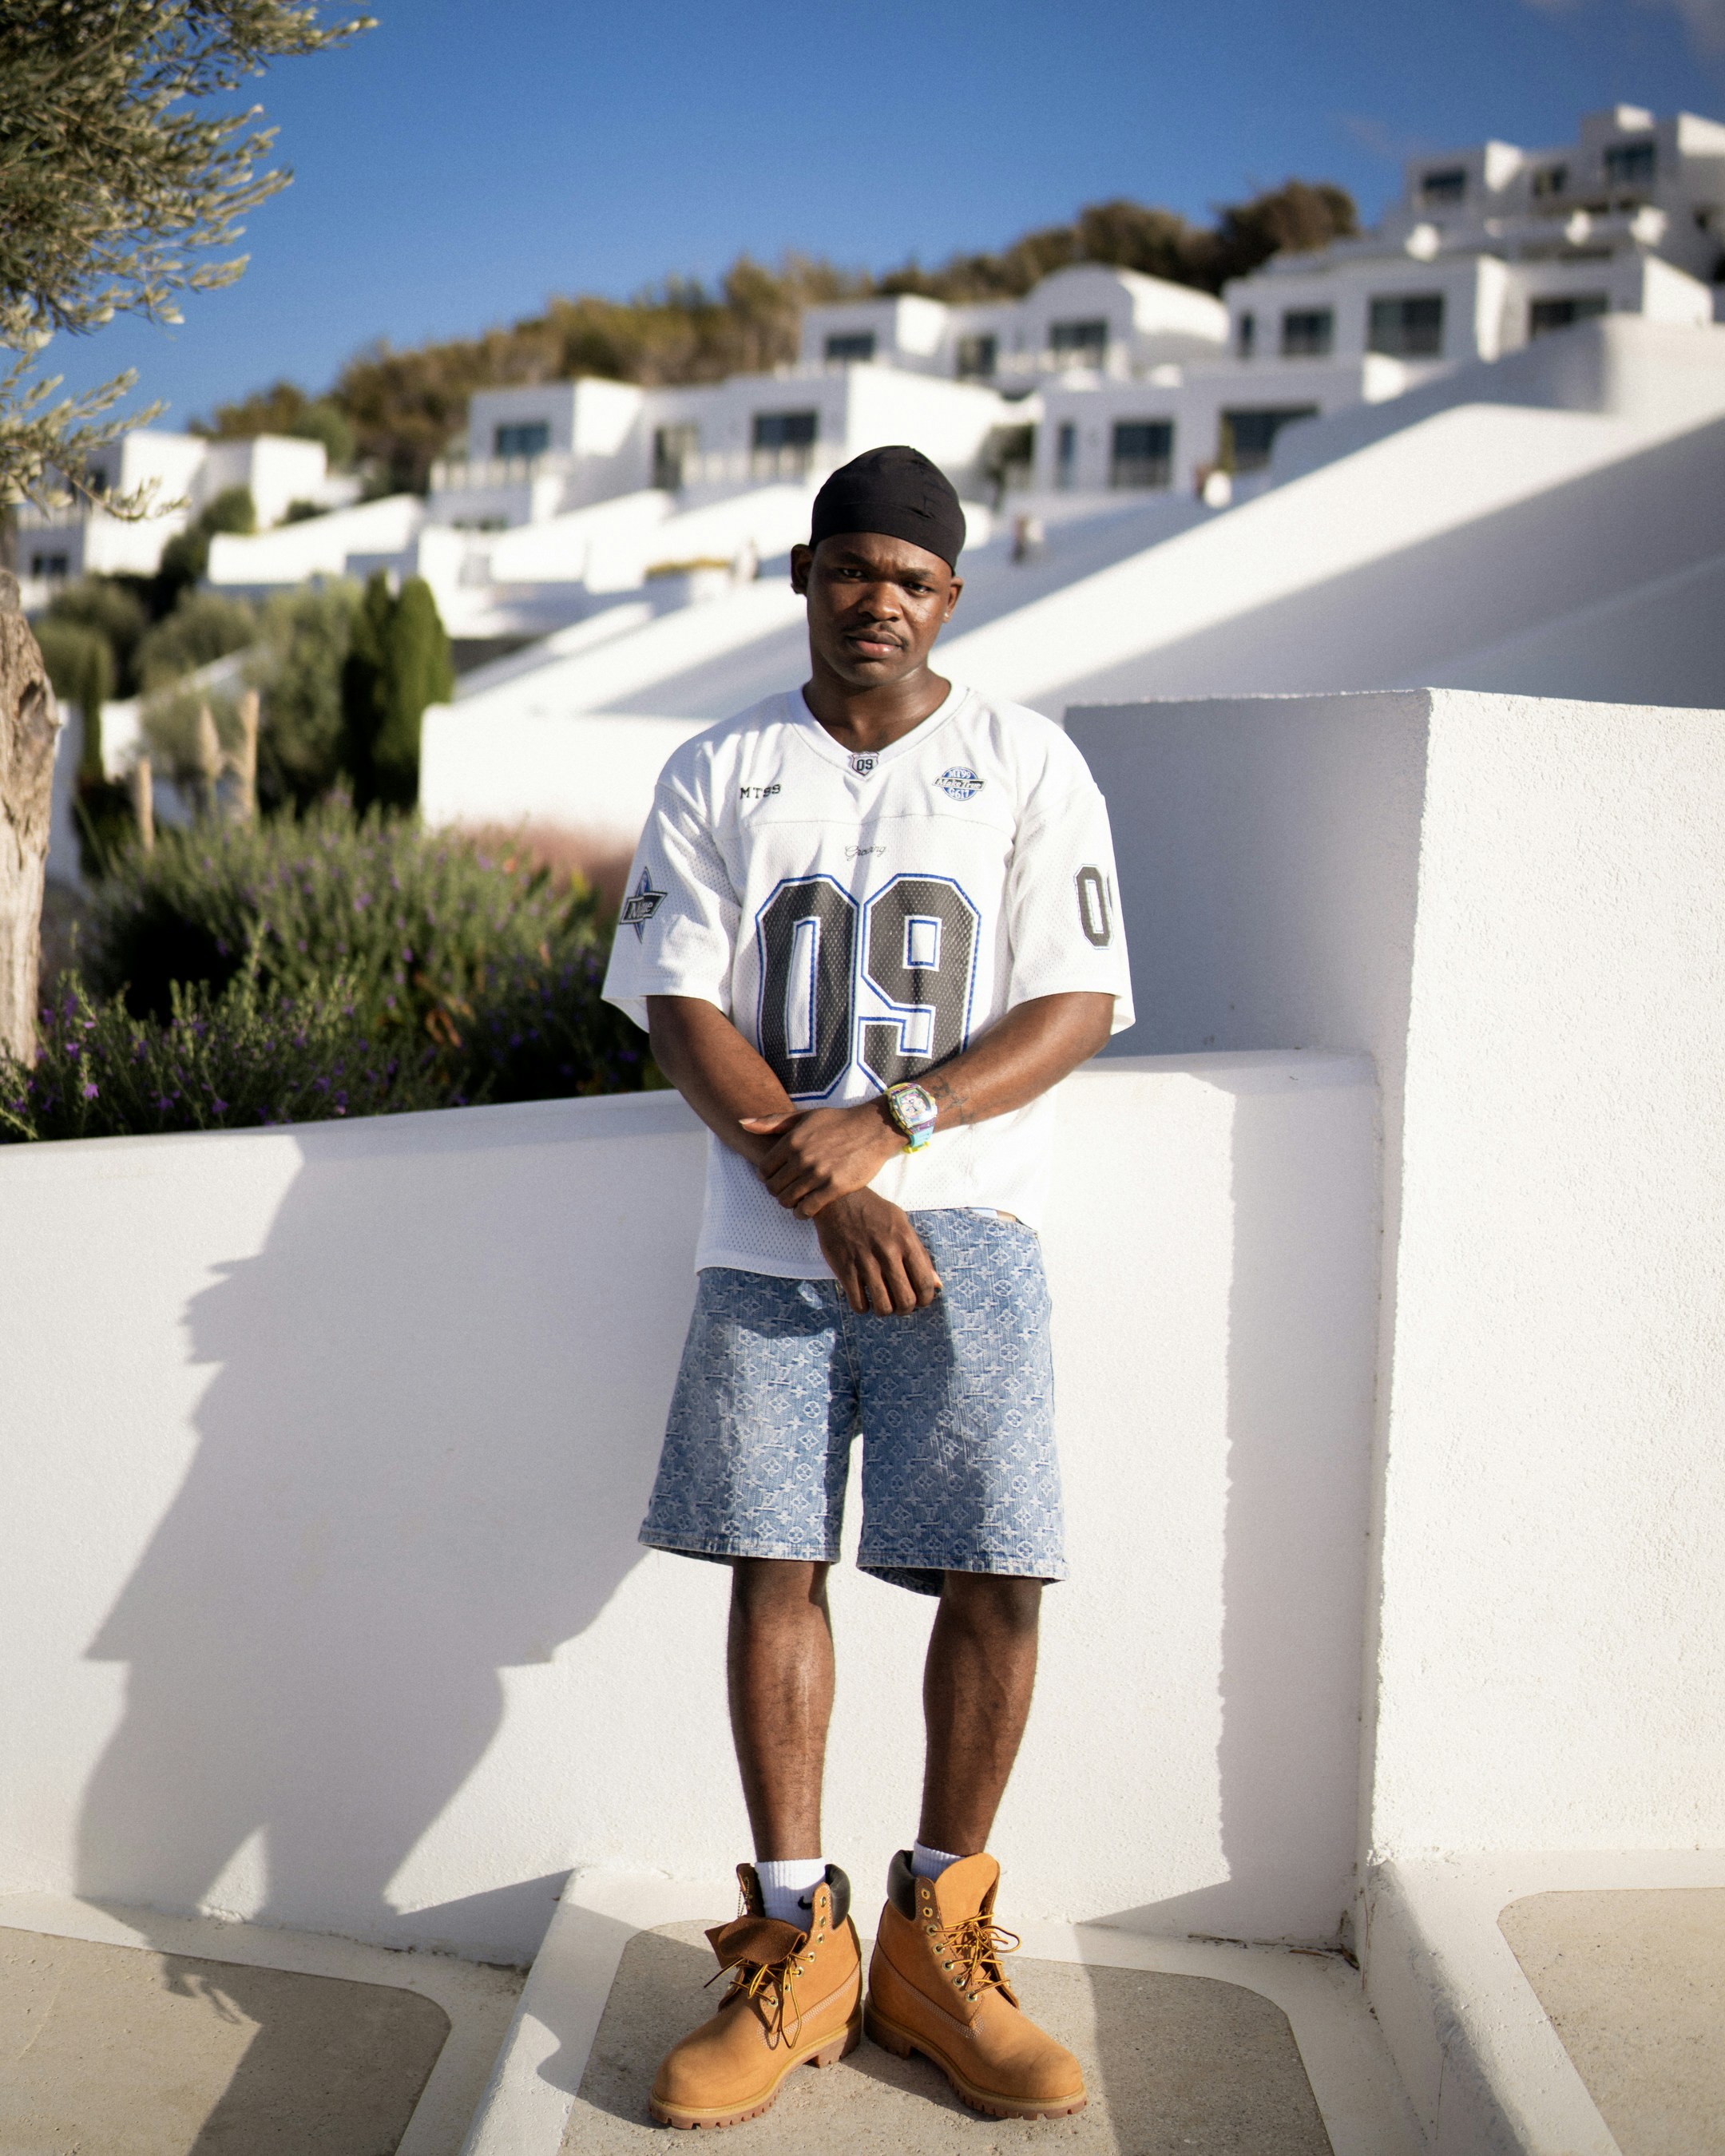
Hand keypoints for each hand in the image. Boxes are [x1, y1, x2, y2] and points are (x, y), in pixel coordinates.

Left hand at [741, 1102, 902, 1216]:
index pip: (764, 1169)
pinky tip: (806, 1210)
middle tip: (785, 1191)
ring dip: (789, 1204)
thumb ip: (772, 1122)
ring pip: (788, 1200)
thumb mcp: (804, 1116)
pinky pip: (808, 1209)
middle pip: (774, 1187)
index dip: (765, 1177)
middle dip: (776, 1192)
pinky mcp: (835, 1187)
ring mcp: (818, 1173)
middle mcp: (802, 1157)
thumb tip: (741, 1123)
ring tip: (795, 1200)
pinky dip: (802, 1213)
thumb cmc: (838, 1122)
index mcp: (792, 1140)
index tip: (774, 1179)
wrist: (873, 1129)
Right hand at [813, 1191, 940, 1314]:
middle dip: (906, 1308)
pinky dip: (863, 1308)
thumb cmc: (875, 1212)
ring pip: (883, 1306)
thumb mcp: (903, 1225)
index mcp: (905, 1242)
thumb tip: (937, 1284)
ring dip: (886, 1310)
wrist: (839, 1200)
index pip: (924, 1283)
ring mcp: (865, 1262)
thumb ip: (921, 1255)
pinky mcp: (844, 1269)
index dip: (926, 1299)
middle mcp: (887, 1253)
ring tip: (883, 1303)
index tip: (921, 1301)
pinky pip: (858, 1303)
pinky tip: (864, 1299)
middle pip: (906, 1300)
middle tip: (901, 1304)